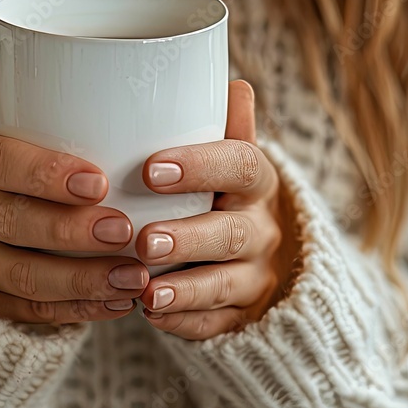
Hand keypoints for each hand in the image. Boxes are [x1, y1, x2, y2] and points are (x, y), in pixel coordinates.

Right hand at [0, 57, 149, 323]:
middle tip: (127, 232)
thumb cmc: (18, 169)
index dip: (42, 172)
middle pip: (13, 223)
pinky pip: (35, 313)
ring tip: (137, 277)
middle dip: (72, 231)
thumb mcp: (7, 130)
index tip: (98, 180)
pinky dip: (81, 310)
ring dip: (85, 279)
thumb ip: (4, 98)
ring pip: (26, 277)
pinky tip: (121, 303)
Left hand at [137, 80, 297, 339]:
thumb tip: (235, 83)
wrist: (258, 254)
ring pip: (224, 284)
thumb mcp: (228, 158)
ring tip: (145, 291)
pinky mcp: (241, 315)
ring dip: (184, 289)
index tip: (150, 169)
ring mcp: (254, 276)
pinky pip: (216, 324)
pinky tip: (150, 316)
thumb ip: (225, 127)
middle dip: (188, 238)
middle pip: (231, 233)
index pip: (240, 166)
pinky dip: (183, 322)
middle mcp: (262, 229)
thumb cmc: (225, 194)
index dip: (199, 166)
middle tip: (146, 241)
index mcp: (257, 181)